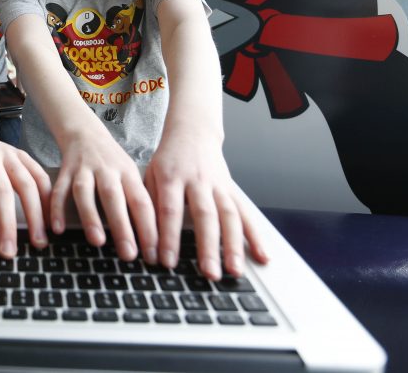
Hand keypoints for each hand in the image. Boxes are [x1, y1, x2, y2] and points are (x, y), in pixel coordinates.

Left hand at [0, 115, 50, 256]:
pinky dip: (48, 199)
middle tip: (8, 252)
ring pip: (26, 184)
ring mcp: (9, 152)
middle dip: (6, 224)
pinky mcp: (24, 155)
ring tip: (38, 242)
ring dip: (34, 216)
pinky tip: (50, 221)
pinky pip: (40, 176)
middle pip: (1, 190)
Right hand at [52, 135, 157, 262]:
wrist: (84, 131)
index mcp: (128, 173)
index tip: (153, 254)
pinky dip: (57, 209)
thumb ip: (137, 199)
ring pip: (85, 192)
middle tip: (129, 254)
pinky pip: (59, 190)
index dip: (149, 228)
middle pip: (114, 197)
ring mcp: (83, 169)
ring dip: (91, 217)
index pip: (141, 202)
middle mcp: (106, 170)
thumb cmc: (112, 161)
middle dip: (122, 227)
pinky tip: (58, 228)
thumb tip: (153, 237)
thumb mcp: (130, 174)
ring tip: (97, 242)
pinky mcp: (64, 170)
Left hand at [144, 137, 268, 279]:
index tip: (166, 262)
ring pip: (229, 216)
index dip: (168, 238)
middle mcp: (198, 181)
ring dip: (234, 246)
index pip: (170, 211)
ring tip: (235, 271)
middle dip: (208, 247)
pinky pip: (246, 213)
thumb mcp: (150, 176)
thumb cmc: (167, 160)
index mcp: (171, 177)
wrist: (192, 133)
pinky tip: (262, 256)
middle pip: (205, 216)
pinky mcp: (233, 190)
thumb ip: (150, 204)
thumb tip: (146, 240)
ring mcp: (219, 185)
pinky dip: (255, 236)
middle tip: (209, 273)